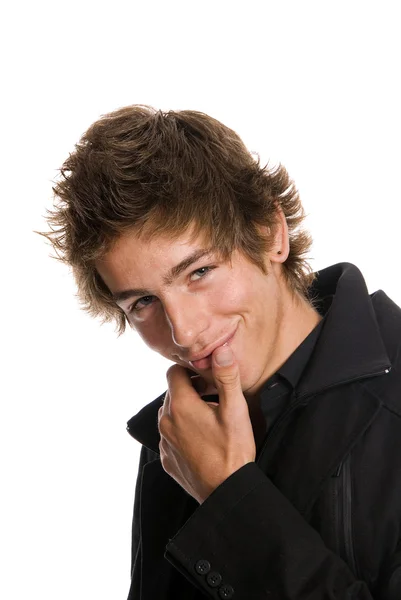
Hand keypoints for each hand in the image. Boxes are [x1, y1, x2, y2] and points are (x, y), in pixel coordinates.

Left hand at [158, 345, 255, 503]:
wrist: (227, 493)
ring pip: (170, 414)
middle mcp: (166, 421)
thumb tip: (221, 350)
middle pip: (173, 393)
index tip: (208, 380)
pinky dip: (183, 432)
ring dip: (186, 411)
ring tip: (210, 420)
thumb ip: (226, 377)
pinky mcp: (167, 458)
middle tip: (214, 399)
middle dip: (191, 390)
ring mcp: (164, 441)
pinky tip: (203, 441)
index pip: (174, 372)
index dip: (191, 371)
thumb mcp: (235, 410)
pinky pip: (170, 436)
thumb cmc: (233, 451)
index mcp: (180, 405)